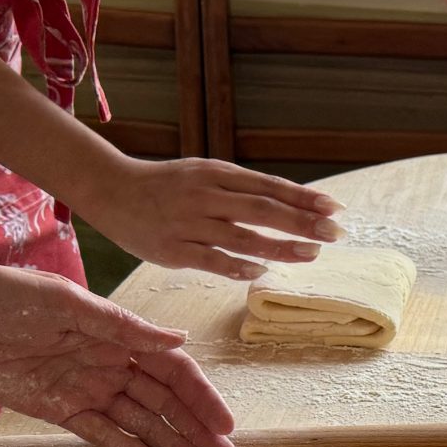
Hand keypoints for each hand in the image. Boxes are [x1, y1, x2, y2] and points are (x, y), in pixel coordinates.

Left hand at [0, 228, 235, 446]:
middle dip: (195, 430)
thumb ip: (121, 326)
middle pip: (163, 402)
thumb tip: (179, 341)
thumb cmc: (3, 294)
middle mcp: (107, 362)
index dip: (200, 397)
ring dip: (171, 446)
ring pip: (138, 422)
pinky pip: (99, 433)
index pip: (171, 370)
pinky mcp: (56, 408)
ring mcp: (84, 387)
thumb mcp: (64, 303)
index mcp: (115, 333)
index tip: (225, 426)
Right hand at [74, 153, 342, 280]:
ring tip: (311, 253)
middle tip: (335, 232)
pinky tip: (262, 273)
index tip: (335, 208)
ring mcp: (189, 223)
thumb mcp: (204, 174)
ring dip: (279, 247)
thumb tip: (292, 203)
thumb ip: (242, 189)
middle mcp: (206, 196)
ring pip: (242, 237)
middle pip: (262, 210)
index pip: (269, 186)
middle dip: (302, 221)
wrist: (111, 190)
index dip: (304, 197)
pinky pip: (212, 261)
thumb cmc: (167, 186)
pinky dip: (239, 267)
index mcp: (217, 174)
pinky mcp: (174, 250)